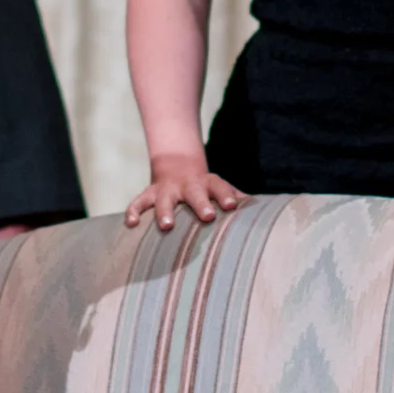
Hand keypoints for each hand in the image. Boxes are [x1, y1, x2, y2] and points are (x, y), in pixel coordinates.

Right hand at [124, 157, 244, 230]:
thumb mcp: (220, 188)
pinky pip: (139, 202)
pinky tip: (131, 223)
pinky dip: (134, 211)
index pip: (219, 186)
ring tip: (167, 226)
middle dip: (200, 204)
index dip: (225, 195)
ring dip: (165, 211)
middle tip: (208, 216)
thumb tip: (262, 210)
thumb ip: (235, 198)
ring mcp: (167, 190)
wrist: (177, 166)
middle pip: (195, 193)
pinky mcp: (150, 195)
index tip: (231, 206)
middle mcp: (187, 186)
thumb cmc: (205, 187)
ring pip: (165, 199)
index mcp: (208, 183)